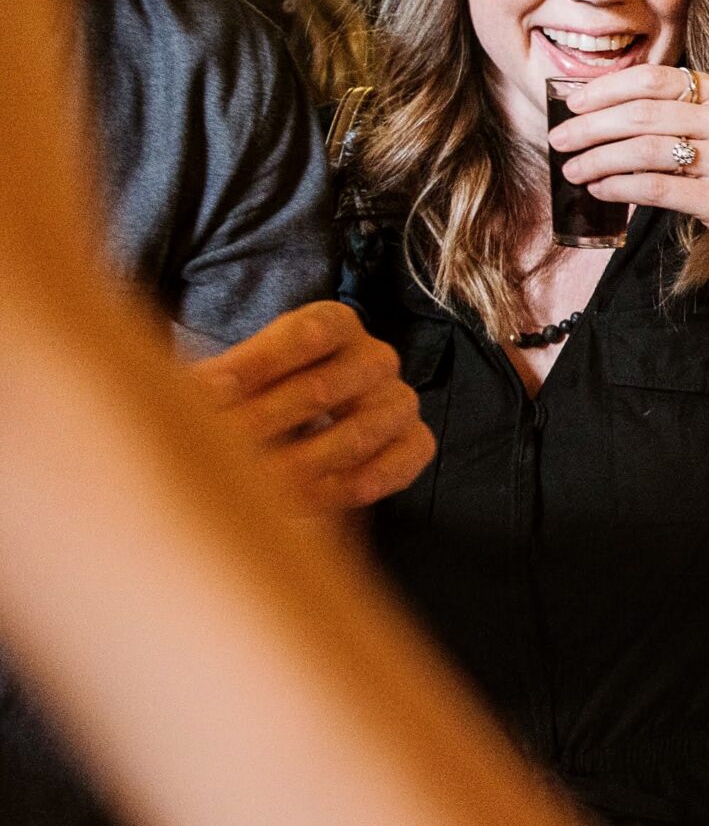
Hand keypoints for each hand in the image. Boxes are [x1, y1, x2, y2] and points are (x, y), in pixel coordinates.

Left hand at [193, 302, 434, 512]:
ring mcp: (400, 401)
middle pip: (326, 387)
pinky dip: (354, 485)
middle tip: (216, 450)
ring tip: (253, 487)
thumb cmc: (261, 394)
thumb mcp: (238, 375)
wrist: (301, 425)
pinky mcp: (415, 442)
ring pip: (361, 431)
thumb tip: (176, 395)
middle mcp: (375, 357)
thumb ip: (215, 381)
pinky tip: (309, 502)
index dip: (256, 363)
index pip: (307, 334)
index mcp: (336, 323)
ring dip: (302, 464)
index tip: (206, 392)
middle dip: (264, 422)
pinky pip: (399, 463)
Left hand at [550, 64, 708, 270]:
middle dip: (591, 127)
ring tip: (572, 170)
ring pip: (646, 150)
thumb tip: (595, 112)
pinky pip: (658, 188)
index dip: (606, 89)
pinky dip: (620, 188)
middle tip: (559, 139)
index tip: (572, 103)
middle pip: (643, 114)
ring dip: (598, 159)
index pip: (653, 79)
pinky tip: (599, 190)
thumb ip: (671, 116)